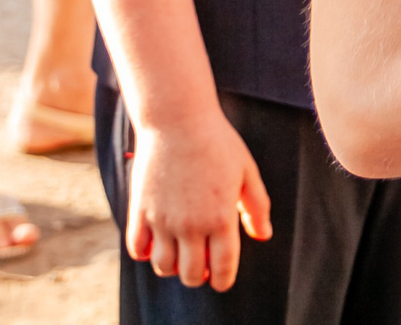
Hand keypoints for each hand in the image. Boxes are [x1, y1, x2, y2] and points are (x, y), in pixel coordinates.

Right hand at [125, 109, 272, 290]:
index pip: (223, 267)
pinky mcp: (139, 211)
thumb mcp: (247, 172)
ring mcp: (162, 219)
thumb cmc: (218, 143)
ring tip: (182, 249)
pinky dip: (146, 252)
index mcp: (221, 217)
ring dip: (173, 265)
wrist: (178, 120)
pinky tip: (158, 239)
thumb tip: (263, 235)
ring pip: (163, 266)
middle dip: (199, 275)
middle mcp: (190, 224)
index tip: (222, 279)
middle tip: (203, 263)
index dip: (223, 280)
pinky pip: (137, 249)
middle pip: (191, 274)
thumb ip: (256, 206)